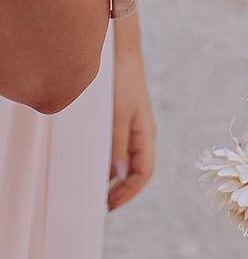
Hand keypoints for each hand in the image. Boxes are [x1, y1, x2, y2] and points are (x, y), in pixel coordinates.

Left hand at [109, 19, 155, 211]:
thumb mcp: (117, 116)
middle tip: (97, 201)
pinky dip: (104, 158)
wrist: (120, 53)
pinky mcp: (119, 119)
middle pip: (134, 170)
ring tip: (91, 184)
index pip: (143, 173)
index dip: (128, 193)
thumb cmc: (121, 83)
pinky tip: (89, 159)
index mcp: (145, 135)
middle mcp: (140, 133)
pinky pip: (114, 147)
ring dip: (110, 175)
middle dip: (119, 189)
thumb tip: (117, 175)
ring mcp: (130, 126)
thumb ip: (117, 146)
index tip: (108, 205)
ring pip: (123, 160)